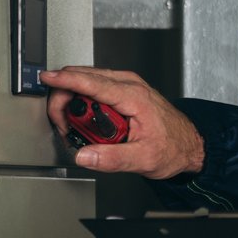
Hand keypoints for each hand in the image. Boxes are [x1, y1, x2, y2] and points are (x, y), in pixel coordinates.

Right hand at [39, 66, 204, 178]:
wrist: (189, 144)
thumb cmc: (173, 147)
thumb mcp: (144, 159)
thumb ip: (112, 159)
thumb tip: (84, 156)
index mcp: (134, 97)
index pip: (93, 83)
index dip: (66, 80)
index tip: (48, 79)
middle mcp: (129, 85)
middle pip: (84, 79)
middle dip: (65, 99)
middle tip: (65, 128)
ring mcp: (126, 85)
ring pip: (86, 82)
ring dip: (73, 102)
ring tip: (77, 129)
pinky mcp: (122, 90)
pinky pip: (93, 88)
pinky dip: (83, 102)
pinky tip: (87, 123)